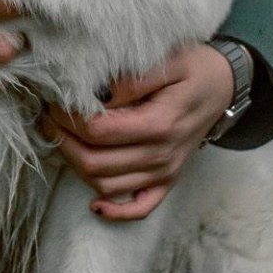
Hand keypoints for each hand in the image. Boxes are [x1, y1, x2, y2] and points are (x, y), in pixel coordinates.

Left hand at [40, 42, 234, 221]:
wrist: (224, 84)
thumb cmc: (193, 67)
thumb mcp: (167, 61)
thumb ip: (130, 79)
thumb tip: (95, 94)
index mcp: (160, 124)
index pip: (98, 131)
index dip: (68, 117)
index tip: (54, 99)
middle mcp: (161, 155)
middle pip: (95, 163)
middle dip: (62, 140)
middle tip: (47, 116)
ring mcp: (165, 172)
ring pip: (106, 186)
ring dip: (76, 166)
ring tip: (60, 137)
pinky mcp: (167, 180)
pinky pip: (139, 208)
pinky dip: (114, 211)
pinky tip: (94, 203)